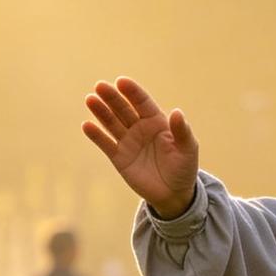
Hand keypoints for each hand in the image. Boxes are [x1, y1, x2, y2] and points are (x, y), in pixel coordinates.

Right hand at [83, 77, 198, 217]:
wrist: (173, 194)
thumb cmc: (184, 168)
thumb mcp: (188, 149)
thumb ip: (182, 131)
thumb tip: (177, 112)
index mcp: (157, 121)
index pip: (142, 102)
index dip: (132, 92)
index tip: (121, 81)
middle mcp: (140, 128)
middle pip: (123, 109)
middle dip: (112, 97)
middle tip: (100, 86)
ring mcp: (128, 141)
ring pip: (112, 123)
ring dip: (101, 111)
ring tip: (90, 99)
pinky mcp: (118, 157)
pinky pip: (105, 144)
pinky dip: (96, 135)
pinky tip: (87, 125)